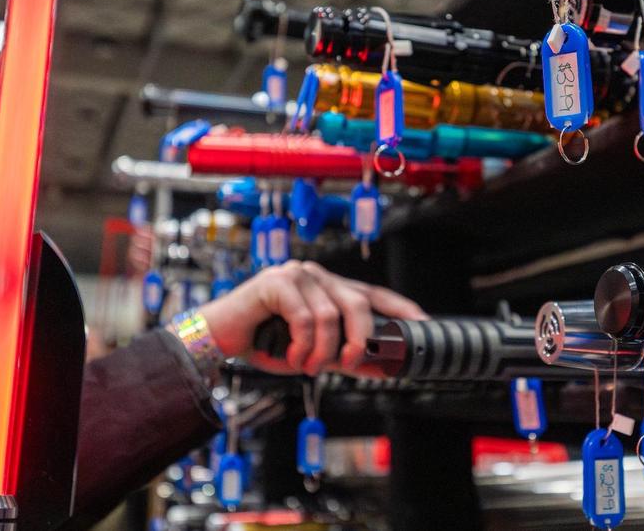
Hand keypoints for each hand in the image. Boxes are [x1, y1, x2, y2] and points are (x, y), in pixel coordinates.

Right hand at [199, 260, 426, 374]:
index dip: (401, 307)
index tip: (423, 324)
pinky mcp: (276, 281)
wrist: (219, 341)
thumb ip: (346, 358)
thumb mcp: (314, 354)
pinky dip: (302, 345)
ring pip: (330, 315)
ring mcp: (297, 275)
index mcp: (329, 288)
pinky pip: (305, 316)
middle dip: (359, 340)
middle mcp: (317, 276)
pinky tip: (292, 356)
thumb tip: (383, 369)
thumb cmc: (264, 343)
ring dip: (320, 351)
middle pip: (358, 304)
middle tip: (347, 364)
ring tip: (306, 366)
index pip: (373, 294)